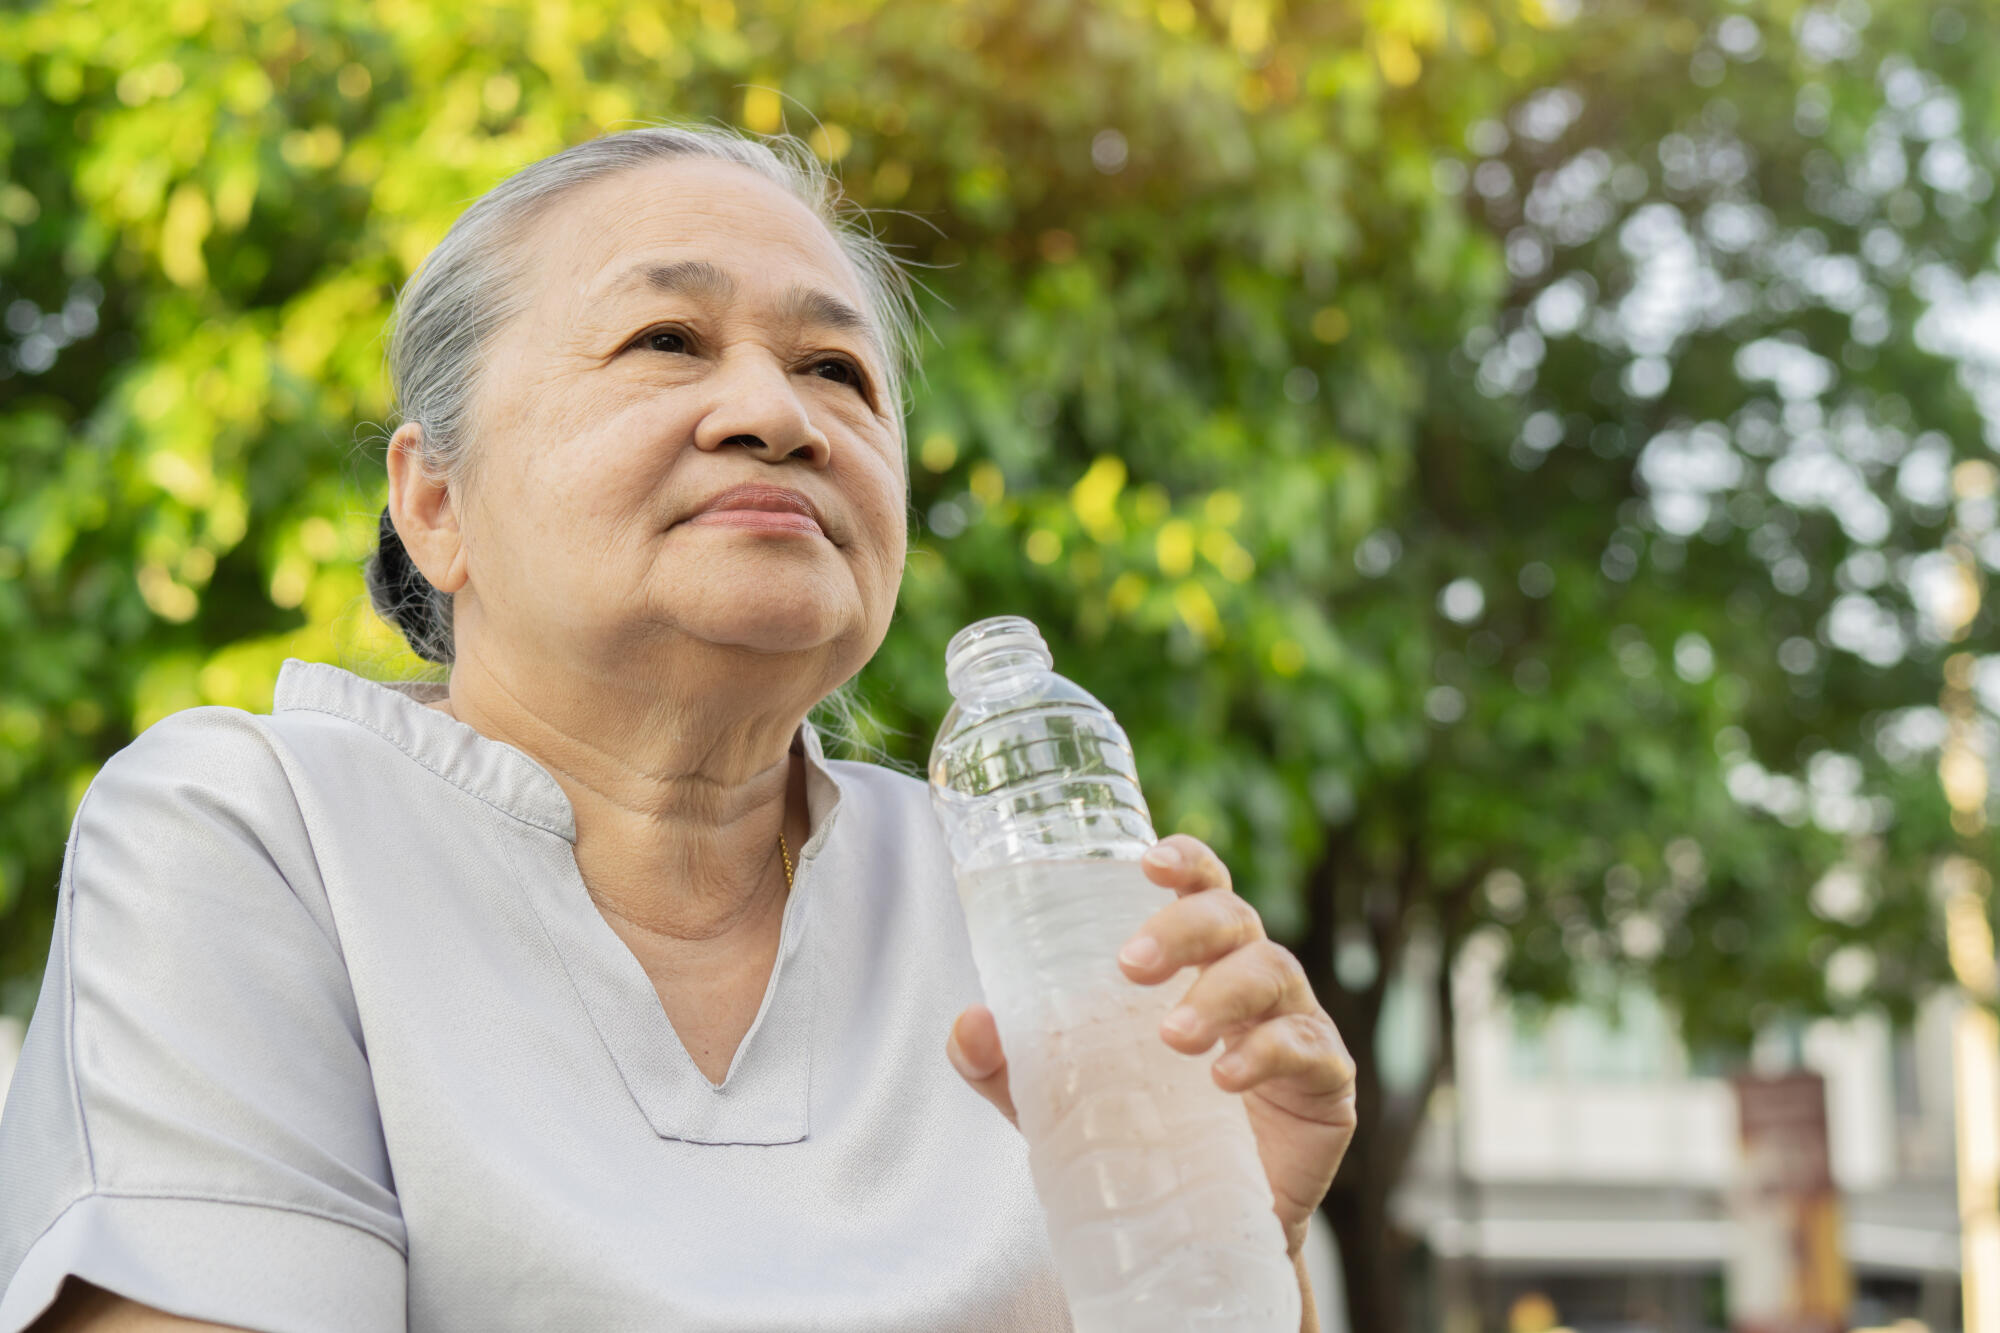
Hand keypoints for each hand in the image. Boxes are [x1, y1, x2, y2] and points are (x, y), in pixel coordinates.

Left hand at [946, 834, 1356, 1256]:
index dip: (1184, 860)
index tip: (1147, 862)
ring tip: (1171, 1036)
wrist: (1200, 1237)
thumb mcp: (1061, 1103)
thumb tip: (967, 1025)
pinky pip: (1309, 1047)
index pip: (1200, 887)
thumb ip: (1009, 1065)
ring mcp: (1295, 1025)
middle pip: (1234, 918)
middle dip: (1184, 927)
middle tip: (1129, 965)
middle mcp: (1250, 980)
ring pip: (1272, 972)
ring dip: (1219, 994)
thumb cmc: (1140, 1139)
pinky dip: (1267, 1053)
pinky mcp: (1326, 1083)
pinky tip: (1225, 1078)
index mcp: (1196, 962)